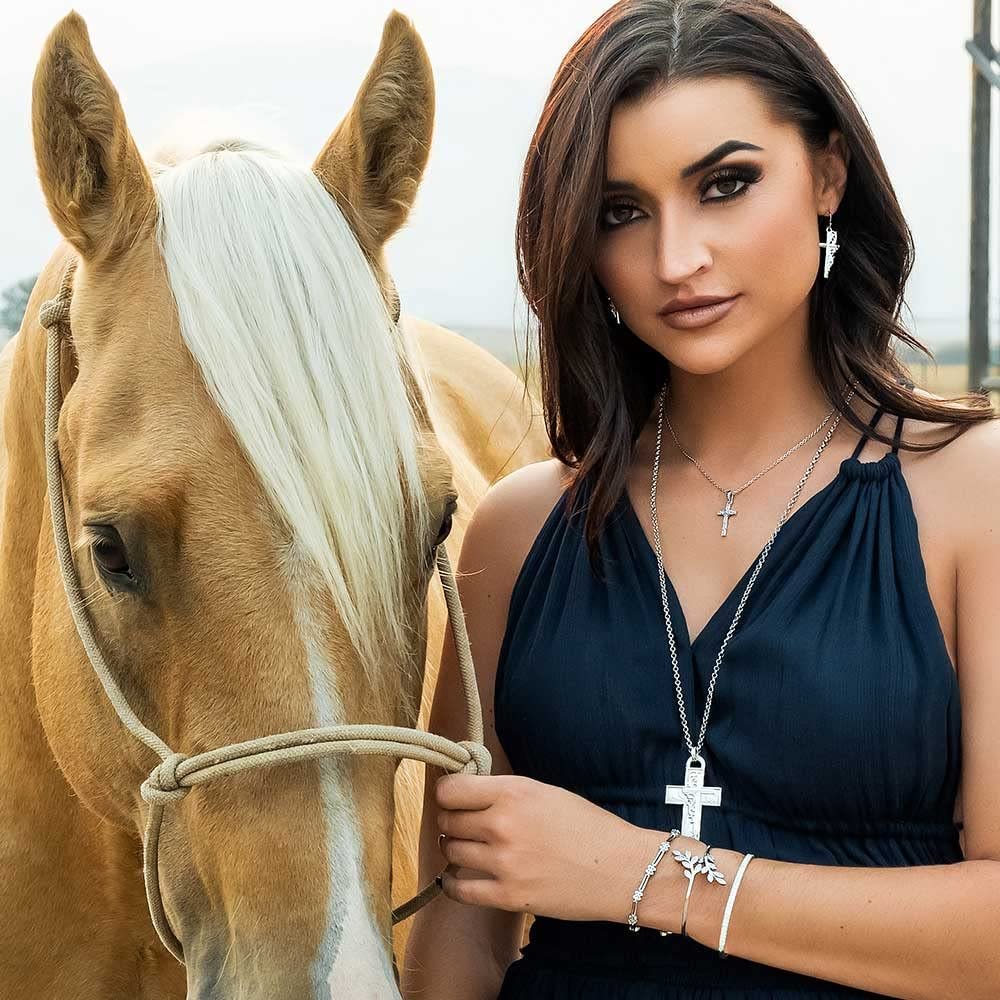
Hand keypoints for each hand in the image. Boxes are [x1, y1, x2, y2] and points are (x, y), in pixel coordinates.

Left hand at [433, 772, 690, 923]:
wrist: (621, 868)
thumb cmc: (587, 825)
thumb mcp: (544, 792)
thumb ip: (505, 792)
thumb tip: (467, 793)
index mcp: (512, 792)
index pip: (450, 789)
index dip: (448, 793)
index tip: (453, 797)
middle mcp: (502, 824)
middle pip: (447, 820)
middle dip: (451, 820)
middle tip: (462, 824)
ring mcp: (503, 862)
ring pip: (451, 851)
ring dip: (455, 849)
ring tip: (468, 848)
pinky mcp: (508, 896)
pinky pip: (459, 890)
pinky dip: (453, 883)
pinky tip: (458, 877)